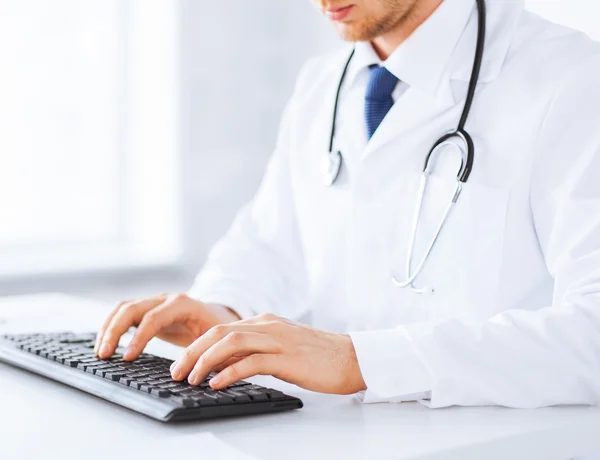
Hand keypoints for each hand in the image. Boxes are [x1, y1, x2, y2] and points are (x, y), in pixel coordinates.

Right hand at [95, 293, 239, 359]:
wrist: (220, 315)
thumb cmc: (218, 330)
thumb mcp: (215, 340)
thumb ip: (200, 353)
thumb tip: (182, 373)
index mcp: (184, 305)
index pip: (155, 317)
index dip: (139, 337)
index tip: (128, 357)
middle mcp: (166, 298)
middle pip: (132, 308)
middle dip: (114, 331)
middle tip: (104, 355)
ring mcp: (155, 301)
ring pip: (124, 308)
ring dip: (108, 328)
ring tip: (100, 351)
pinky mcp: (148, 308)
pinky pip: (124, 313)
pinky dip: (111, 326)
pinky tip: (106, 344)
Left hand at [169, 313, 367, 394]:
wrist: (353, 357)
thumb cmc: (319, 357)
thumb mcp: (283, 348)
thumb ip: (256, 351)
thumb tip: (225, 367)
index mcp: (266, 322)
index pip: (222, 329)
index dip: (197, 346)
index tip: (181, 363)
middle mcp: (268, 326)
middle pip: (219, 332)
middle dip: (192, 351)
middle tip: (176, 372)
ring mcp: (277, 340)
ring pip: (230, 343)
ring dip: (205, 361)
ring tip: (190, 378)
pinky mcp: (287, 358)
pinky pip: (251, 362)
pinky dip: (229, 372)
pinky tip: (216, 384)